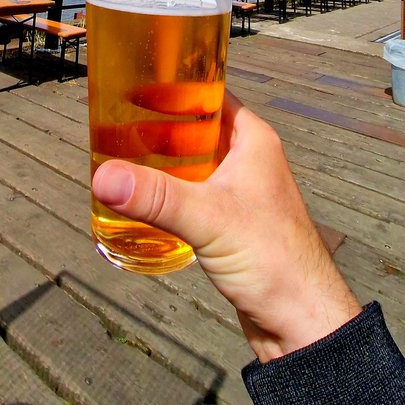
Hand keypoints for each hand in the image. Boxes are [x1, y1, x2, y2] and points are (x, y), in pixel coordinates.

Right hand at [92, 91, 361, 361]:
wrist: (301, 322)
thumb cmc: (273, 259)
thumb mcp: (208, 219)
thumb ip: (156, 197)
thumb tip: (103, 176)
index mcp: (253, 139)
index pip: (210, 94)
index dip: (174, 87)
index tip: (133, 83)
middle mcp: (249, 159)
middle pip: (196, 128)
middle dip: (158, 126)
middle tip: (113, 122)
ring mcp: (241, 191)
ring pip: (193, 162)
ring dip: (161, 161)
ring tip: (118, 157)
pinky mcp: (231, 222)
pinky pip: (194, 194)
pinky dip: (169, 192)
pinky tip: (142, 200)